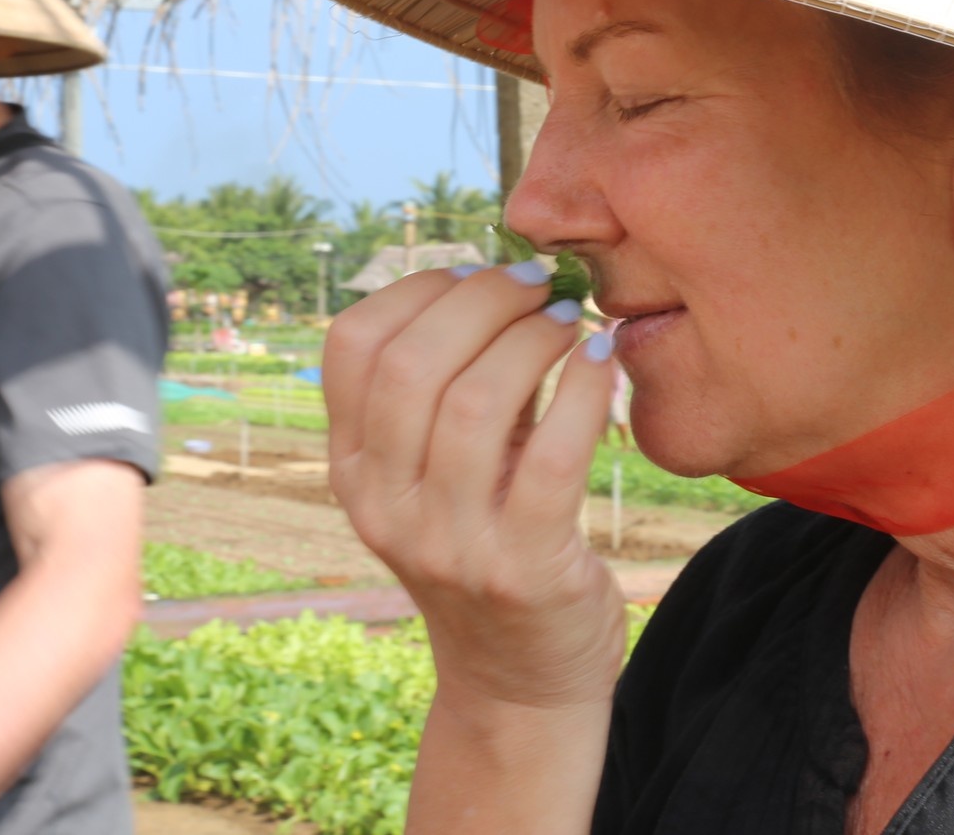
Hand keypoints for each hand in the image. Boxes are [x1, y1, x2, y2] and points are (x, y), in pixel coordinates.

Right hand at [324, 263, 624, 712]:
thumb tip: (487, 273)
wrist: (518, 683)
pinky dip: (582, 393)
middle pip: (412, 363)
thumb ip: (444, 389)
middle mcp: (385, 506)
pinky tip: (603, 362)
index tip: (477, 271)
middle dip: (483, 299)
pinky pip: (551, 457)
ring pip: (474, 402)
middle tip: (539, 284)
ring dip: (533, 339)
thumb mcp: (436, 475)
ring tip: (572, 323)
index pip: (351, 346)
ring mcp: (449, 544)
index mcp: (353, 471)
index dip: (417, 288)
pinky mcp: (523, 568)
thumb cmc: (488, 546)